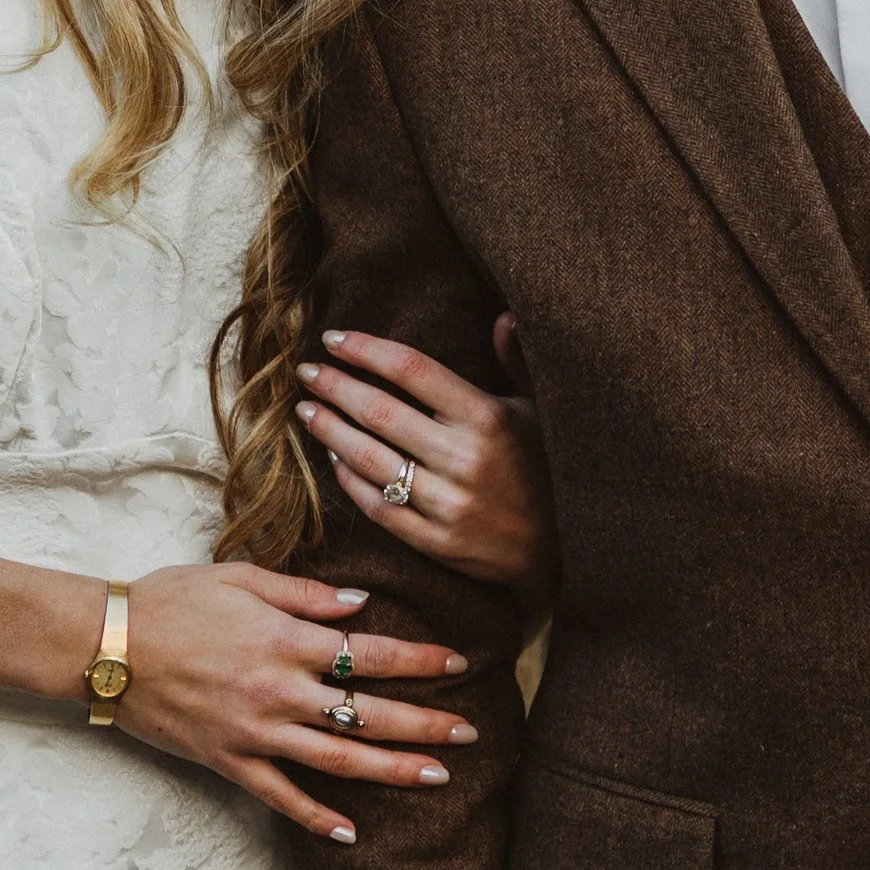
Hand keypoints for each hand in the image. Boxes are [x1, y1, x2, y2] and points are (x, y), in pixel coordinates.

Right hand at [114, 561, 474, 843]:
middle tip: (470, 734)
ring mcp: (254, 732)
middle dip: (425, 725)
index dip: (420, 662)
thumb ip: (304, 593)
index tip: (460, 665)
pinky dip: (317, 817)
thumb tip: (361, 605)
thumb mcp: (240, 578)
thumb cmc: (171, 601)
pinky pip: (281, 798)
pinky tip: (351, 832)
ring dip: (392, 771)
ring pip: (337, 761)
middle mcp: (278, 690)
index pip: (370, 654)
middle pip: (367, 714)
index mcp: (285, 638)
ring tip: (437, 778)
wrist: (106, 645)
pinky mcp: (228, 762)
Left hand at [299, 315, 558, 611]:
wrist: (561, 552)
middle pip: (380, 412)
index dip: (366, 350)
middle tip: (307, 372)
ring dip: (331, 431)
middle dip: (335, 387)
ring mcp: (448, 503)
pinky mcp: (436, 541)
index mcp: (487, 417)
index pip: (412, 370)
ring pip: (371, 460)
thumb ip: (518, 362)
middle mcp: (464, 458)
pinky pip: (378, 507)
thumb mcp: (542, 409)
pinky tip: (333, 459)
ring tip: (307, 411)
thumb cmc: (547, 468)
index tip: (334, 338)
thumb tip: (504, 317)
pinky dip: (350, 480)